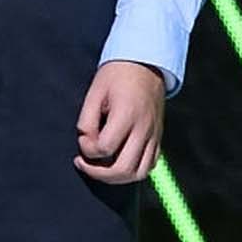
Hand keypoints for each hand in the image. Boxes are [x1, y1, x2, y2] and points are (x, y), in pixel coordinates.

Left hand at [75, 59, 167, 183]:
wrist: (146, 64)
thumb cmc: (117, 76)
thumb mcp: (95, 92)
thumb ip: (87, 121)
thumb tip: (86, 143)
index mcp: (127, 114)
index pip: (104, 148)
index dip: (86, 147)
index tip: (83, 135)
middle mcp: (144, 128)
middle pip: (122, 169)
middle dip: (98, 173)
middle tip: (84, 163)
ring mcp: (154, 134)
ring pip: (139, 173)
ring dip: (117, 177)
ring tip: (101, 169)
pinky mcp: (158, 137)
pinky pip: (150, 165)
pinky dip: (133, 170)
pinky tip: (119, 160)